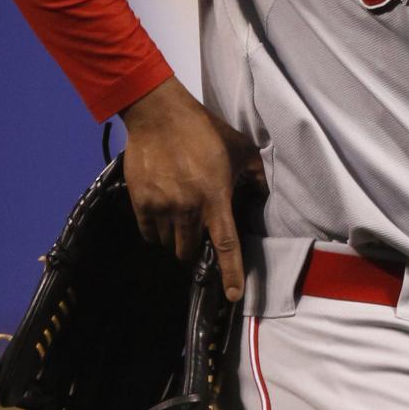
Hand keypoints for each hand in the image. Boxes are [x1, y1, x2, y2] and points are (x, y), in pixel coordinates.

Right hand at [119, 76, 262, 301]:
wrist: (158, 114)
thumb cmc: (204, 130)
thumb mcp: (241, 149)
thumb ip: (256, 176)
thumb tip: (268, 197)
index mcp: (215, 198)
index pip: (226, 245)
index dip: (231, 273)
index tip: (232, 295)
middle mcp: (187, 209)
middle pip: (190, 251)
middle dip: (196, 249)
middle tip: (199, 233)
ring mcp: (161, 207)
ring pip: (168, 244)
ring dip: (176, 239)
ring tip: (181, 218)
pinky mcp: (140, 202)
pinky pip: (148, 233)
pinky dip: (155, 231)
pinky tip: (162, 215)